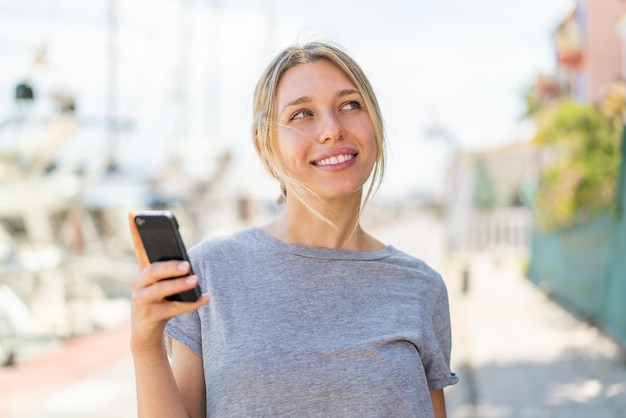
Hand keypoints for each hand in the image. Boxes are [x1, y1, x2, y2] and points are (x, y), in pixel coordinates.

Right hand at [128, 212, 208, 351]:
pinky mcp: (148, 316)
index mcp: (143, 272)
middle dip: (170, 267)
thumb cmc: (160, 303)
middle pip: (153, 271)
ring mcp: (140, 300)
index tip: (133, 213)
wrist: (147, 332)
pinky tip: (206, 298)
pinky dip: (192, 304)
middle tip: (187, 265)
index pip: (138, 248)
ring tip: (196, 280)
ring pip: (160, 290)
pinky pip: (173, 308)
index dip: (134, 231)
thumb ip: (171, 272)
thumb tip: (189, 262)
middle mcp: (137, 284)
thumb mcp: (163, 285)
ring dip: (179, 285)